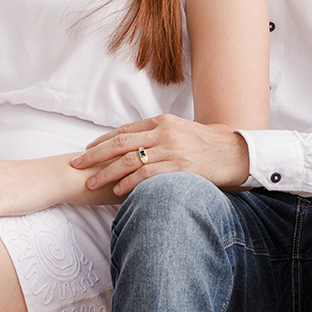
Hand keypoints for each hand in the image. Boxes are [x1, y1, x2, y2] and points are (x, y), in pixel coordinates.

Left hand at [70, 114, 250, 195]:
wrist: (236, 152)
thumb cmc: (207, 144)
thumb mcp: (181, 130)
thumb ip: (158, 135)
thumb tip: (134, 145)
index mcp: (162, 121)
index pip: (124, 131)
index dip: (102, 142)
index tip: (86, 151)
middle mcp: (163, 133)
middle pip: (120, 143)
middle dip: (95, 155)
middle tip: (76, 164)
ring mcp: (171, 150)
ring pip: (129, 160)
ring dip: (106, 172)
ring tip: (90, 182)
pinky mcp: (179, 168)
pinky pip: (147, 176)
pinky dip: (129, 183)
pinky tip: (116, 190)